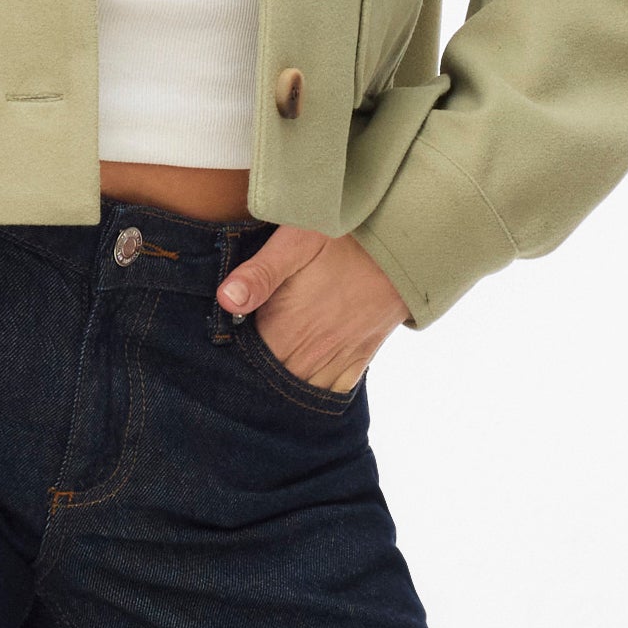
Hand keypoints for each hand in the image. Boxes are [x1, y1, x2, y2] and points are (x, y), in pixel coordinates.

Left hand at [215, 225, 408, 393]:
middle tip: (237, 378)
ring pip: (305, 391)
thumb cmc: (347, 235)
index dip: (233, 365)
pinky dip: (320, 392)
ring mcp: (341, 355)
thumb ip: (260, 273)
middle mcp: (314, 350)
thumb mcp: (296, 240)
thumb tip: (225, 299)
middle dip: (255, 382)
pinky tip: (305, 384)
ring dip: (286, 389)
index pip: (250, 363)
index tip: (220, 361)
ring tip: (268, 381)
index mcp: (289, 326)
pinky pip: (338, 390)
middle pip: (275, 384)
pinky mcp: (363, 353)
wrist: (407, 240)